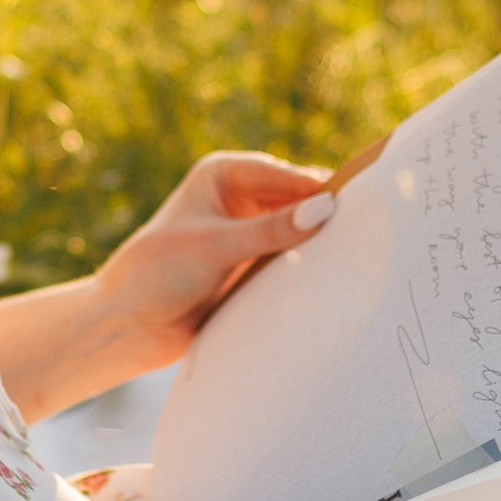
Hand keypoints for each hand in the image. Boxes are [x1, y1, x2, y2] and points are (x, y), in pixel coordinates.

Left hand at [84, 151, 336, 380]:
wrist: (129, 326)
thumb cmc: (158, 273)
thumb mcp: (216, 248)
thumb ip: (270, 231)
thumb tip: (324, 209)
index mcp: (224, 174)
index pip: (285, 175)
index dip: (321, 188)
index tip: (360, 202)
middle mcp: (240, 198)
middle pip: (298, 201)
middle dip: (325, 216)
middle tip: (371, 230)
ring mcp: (249, 233)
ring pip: (299, 232)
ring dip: (320, 243)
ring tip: (361, 256)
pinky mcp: (254, 266)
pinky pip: (292, 260)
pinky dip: (311, 267)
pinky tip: (336, 278)